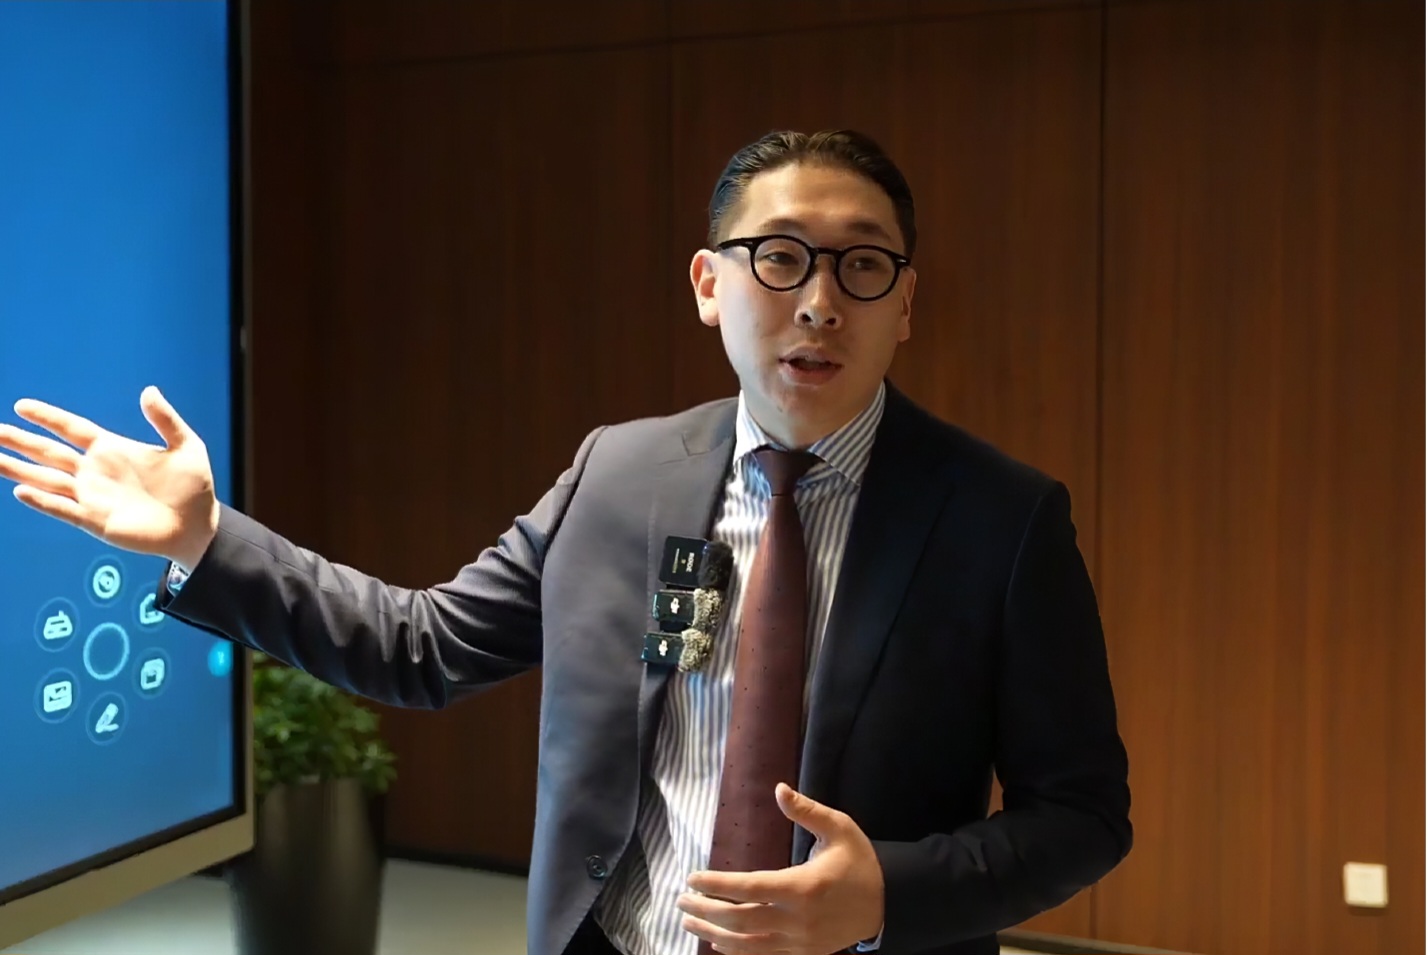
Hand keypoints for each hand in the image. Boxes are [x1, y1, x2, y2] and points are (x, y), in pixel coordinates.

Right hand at [0, 386, 218, 569]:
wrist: (200, 526)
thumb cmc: (194, 488)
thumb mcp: (186, 447)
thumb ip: (166, 420)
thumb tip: (148, 391)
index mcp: (112, 449)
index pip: (71, 428)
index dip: (48, 417)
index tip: (22, 405)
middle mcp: (95, 471)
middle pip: (48, 452)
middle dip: (20, 441)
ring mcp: (92, 496)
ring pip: (47, 479)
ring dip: (19, 469)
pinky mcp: (96, 520)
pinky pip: (64, 509)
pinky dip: (43, 501)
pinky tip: (22, 491)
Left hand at [679, 783, 884, 954]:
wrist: (887, 904)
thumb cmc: (859, 862)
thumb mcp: (839, 828)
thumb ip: (807, 811)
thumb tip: (779, 789)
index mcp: (803, 886)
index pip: (748, 888)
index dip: (716, 885)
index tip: (692, 877)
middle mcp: (797, 919)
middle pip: (740, 920)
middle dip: (705, 910)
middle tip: (681, 899)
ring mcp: (800, 942)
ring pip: (746, 945)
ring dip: (713, 933)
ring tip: (689, 921)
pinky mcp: (804, 954)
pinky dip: (736, 953)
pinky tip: (718, 943)